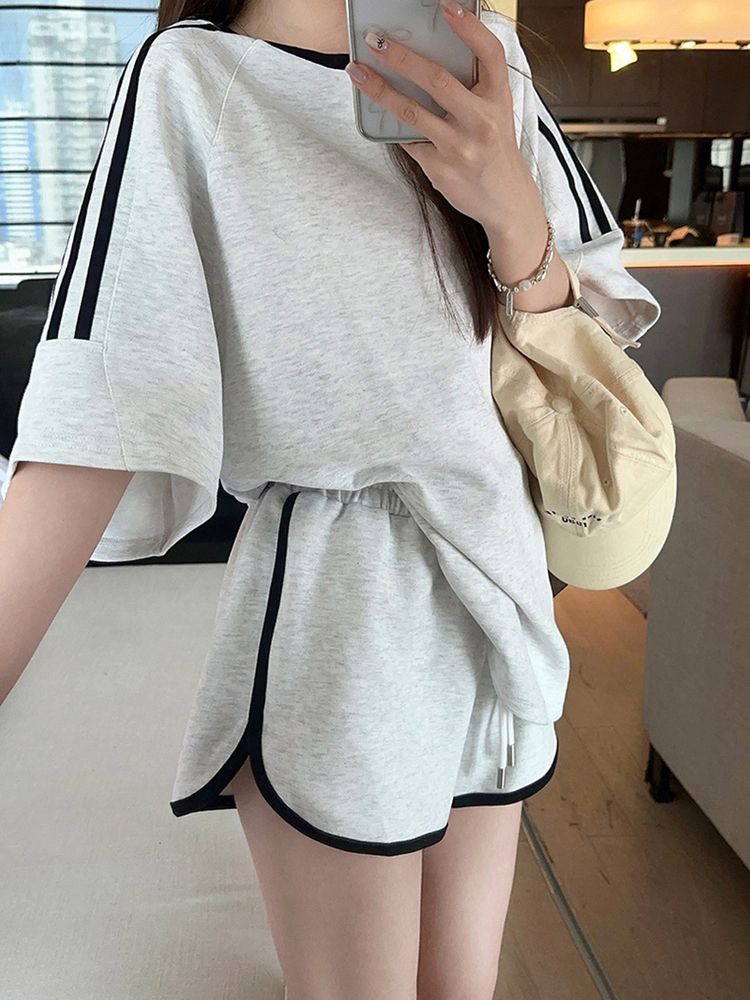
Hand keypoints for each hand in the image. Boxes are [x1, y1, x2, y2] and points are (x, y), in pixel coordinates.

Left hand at [345, 0, 542, 236]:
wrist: (506, 200)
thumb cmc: (495, 148)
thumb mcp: (495, 113)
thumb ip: (472, 88)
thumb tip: (426, 60)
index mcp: (499, 99)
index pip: (489, 54)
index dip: (470, 27)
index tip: (447, 6)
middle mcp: (482, 121)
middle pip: (438, 80)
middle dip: (402, 57)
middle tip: (375, 41)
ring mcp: (460, 147)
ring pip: (412, 112)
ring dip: (380, 90)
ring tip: (357, 72)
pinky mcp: (441, 169)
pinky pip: (409, 141)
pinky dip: (393, 128)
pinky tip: (377, 113)